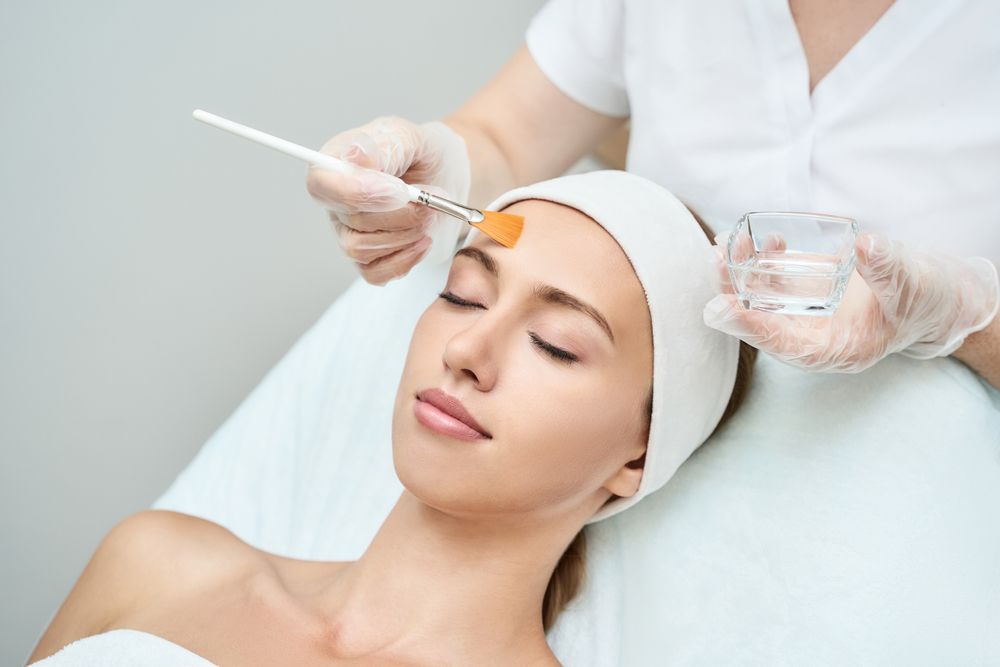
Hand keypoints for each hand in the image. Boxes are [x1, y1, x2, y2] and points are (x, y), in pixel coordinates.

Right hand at [306, 117, 470, 284]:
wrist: (447, 178)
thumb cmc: (422, 154)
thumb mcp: (409, 136)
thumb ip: (384, 146)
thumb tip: (355, 157)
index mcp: (335, 163)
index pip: (321, 185)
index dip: (357, 193)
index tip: (399, 190)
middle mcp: (336, 201)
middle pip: (351, 221)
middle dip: (400, 214)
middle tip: (430, 200)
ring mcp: (348, 232)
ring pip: (361, 250)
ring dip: (405, 235)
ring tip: (429, 214)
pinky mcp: (368, 258)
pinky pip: (374, 273)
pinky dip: (405, 259)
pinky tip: (422, 240)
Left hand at [703, 231, 999, 372]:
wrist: (936, 294)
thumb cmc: (928, 298)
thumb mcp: (913, 284)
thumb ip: (886, 267)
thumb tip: (863, 244)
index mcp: (838, 350)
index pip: (785, 345)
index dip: (751, 327)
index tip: (722, 308)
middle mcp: (815, 335)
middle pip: (762, 321)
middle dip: (734, 293)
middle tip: (716, 259)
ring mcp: (809, 313)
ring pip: (763, 299)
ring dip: (741, 272)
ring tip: (726, 241)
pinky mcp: (809, 291)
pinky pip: (776, 281)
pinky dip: (762, 261)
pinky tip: (761, 239)